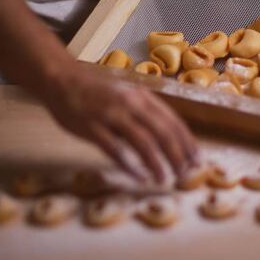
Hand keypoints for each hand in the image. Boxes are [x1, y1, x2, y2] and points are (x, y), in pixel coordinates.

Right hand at [44, 66, 198, 183]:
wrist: (63, 79)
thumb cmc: (97, 91)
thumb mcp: (127, 95)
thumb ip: (145, 112)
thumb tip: (166, 137)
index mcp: (142, 96)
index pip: (173, 121)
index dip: (187, 141)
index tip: (197, 159)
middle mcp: (131, 104)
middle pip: (162, 132)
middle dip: (178, 155)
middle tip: (186, 174)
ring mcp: (111, 115)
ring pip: (142, 141)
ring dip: (157, 162)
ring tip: (165, 179)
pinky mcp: (92, 126)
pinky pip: (114, 149)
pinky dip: (129, 165)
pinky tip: (139, 177)